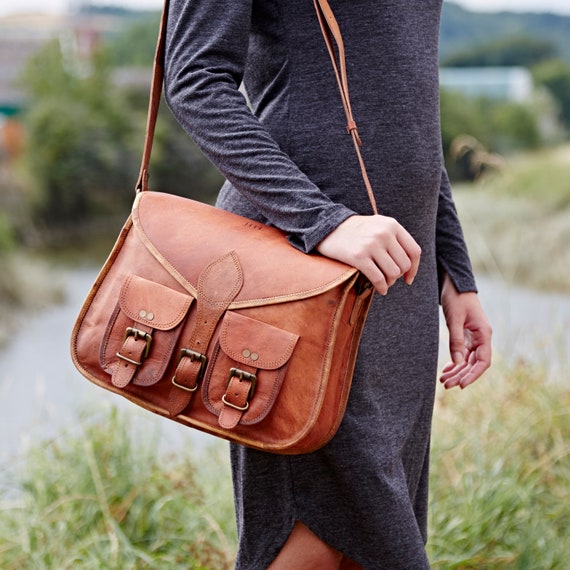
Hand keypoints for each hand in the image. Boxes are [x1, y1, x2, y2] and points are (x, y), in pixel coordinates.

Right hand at [316, 215, 421, 294]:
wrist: (326, 227)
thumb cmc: (354, 231)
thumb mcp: (377, 225)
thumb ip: (394, 238)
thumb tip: (409, 265)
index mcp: (391, 225)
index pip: (414, 251)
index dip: (414, 268)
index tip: (408, 279)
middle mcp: (384, 233)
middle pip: (404, 265)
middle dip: (398, 276)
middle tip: (389, 280)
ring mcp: (371, 245)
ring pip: (393, 273)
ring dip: (389, 282)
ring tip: (383, 283)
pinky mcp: (358, 256)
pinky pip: (378, 278)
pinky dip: (381, 287)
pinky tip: (379, 290)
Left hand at [439, 273, 491, 388]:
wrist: (453, 283)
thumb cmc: (456, 297)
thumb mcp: (454, 319)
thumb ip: (456, 340)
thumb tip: (458, 362)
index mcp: (484, 334)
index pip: (483, 361)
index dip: (473, 375)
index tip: (461, 385)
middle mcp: (481, 337)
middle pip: (474, 363)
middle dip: (461, 375)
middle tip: (446, 385)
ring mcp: (473, 337)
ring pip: (467, 360)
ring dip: (456, 371)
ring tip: (443, 380)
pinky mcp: (465, 335)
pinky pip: (462, 353)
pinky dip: (454, 362)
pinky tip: (446, 369)